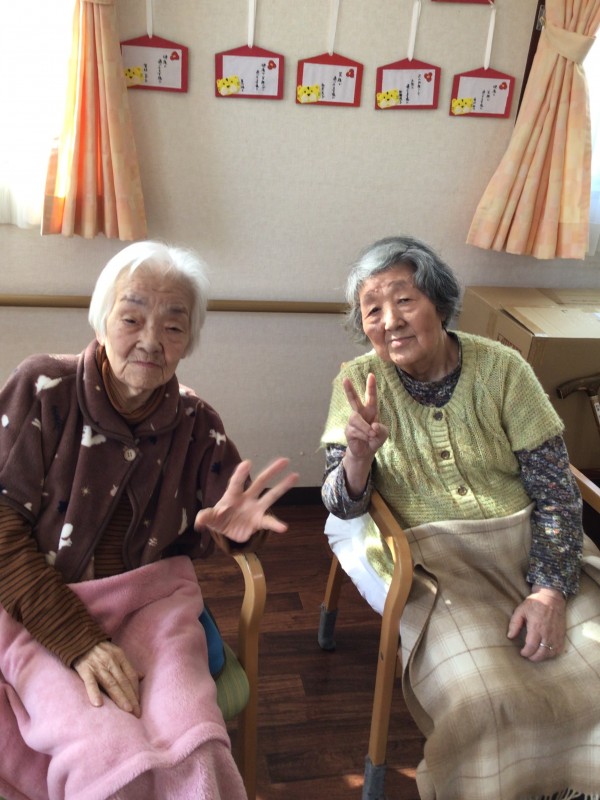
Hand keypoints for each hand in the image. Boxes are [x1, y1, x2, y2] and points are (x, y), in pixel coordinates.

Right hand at [73, 641, 143, 715]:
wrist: (79, 638)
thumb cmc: (99, 649)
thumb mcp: (116, 653)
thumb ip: (127, 666)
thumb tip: (142, 677)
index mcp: (120, 657)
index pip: (131, 676)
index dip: (136, 691)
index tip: (139, 705)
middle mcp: (111, 661)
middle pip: (123, 682)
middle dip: (132, 698)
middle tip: (137, 713)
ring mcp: (98, 666)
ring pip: (111, 684)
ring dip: (120, 698)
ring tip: (127, 710)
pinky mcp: (85, 670)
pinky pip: (90, 682)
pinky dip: (94, 693)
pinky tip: (99, 704)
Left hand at [194, 458, 298, 543]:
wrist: (227, 530)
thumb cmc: (218, 518)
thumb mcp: (210, 518)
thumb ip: (206, 517)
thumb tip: (199, 520)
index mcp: (232, 495)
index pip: (236, 483)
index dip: (241, 474)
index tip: (247, 463)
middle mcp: (247, 498)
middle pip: (260, 482)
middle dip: (271, 471)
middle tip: (284, 460)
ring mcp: (255, 508)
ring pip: (271, 496)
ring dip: (283, 487)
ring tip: (295, 476)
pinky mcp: (259, 521)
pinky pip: (269, 522)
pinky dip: (276, 525)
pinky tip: (284, 528)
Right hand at [341, 374, 388, 496]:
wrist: (365, 452)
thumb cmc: (374, 439)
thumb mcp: (383, 434)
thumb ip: (381, 429)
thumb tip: (372, 426)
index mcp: (370, 411)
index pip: (371, 397)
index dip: (371, 386)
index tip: (371, 375)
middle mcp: (360, 413)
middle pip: (353, 400)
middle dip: (350, 390)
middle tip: (345, 379)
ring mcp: (352, 422)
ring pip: (356, 419)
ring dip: (365, 428)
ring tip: (372, 435)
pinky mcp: (348, 430)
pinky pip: (355, 430)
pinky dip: (363, 435)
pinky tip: (366, 439)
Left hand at [507, 586, 565, 661]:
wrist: (552, 597)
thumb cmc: (535, 603)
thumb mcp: (521, 610)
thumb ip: (514, 624)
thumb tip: (510, 636)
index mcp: (536, 627)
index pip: (531, 647)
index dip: (526, 653)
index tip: (522, 652)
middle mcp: (547, 633)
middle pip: (541, 653)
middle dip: (533, 657)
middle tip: (528, 655)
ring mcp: (556, 635)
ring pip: (550, 653)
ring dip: (542, 657)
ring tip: (535, 654)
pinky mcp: (562, 635)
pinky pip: (558, 650)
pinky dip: (552, 654)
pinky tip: (546, 652)